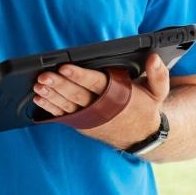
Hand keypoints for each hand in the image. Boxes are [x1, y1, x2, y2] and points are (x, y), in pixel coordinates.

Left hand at [33, 54, 169, 149]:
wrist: (141, 136)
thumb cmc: (145, 107)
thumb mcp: (158, 92)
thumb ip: (158, 74)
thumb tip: (155, 58)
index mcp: (117, 96)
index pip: (96, 83)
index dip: (79, 75)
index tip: (64, 67)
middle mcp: (101, 108)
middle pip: (77, 95)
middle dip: (59, 85)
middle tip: (43, 76)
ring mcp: (90, 118)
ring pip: (68, 106)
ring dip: (51, 96)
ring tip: (38, 86)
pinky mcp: (82, 124)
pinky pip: (64, 116)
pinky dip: (50, 108)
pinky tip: (38, 99)